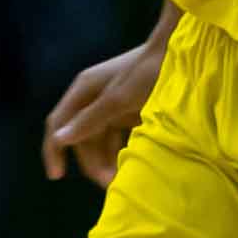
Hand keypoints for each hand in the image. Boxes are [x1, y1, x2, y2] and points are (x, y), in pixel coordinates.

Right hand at [42, 40, 165, 185]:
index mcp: (85, 90)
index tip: (57, 177)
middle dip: (92, 162)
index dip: (54, 150)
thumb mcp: (119, 98)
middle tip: (110, 185)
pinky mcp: (132, 111)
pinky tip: (132, 165)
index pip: (58, 124)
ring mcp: (114, 105)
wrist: (184, 53)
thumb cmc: (149, 72)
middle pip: (83, 137)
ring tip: (122, 180)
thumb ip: (90, 119)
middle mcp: (95, 98)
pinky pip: (119, 138)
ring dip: (108, 161)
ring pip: (102, 140)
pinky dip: (122, 152)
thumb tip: (60, 139)